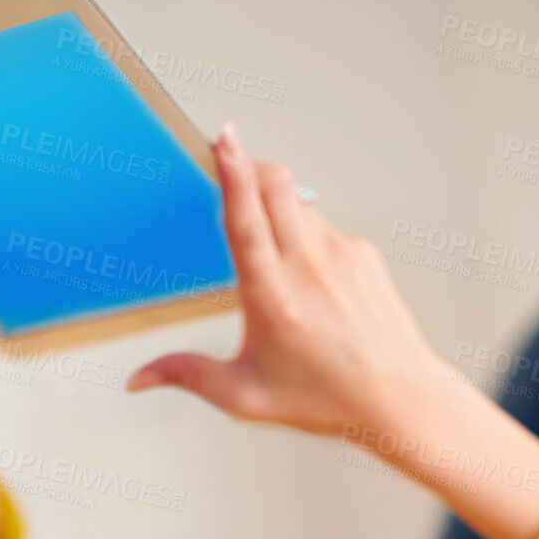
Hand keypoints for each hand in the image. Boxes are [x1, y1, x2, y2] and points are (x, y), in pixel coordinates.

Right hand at [126, 122, 444, 441]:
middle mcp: (309, 267)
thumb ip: (188, 376)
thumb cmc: (328, 398)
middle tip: (232, 167)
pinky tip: (309, 277)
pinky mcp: (363, 253)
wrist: (396, 397)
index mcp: (273, 298)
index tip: (224, 139)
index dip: (232, 173)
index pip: (246, 220)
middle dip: (250, 166)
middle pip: (276, 183)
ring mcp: (340, 254)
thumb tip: (142, 378)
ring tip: (270, 246)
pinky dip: (308, 238)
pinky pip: (326, 227)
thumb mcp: (246, 396)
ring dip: (277, 206)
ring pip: (299, 201)